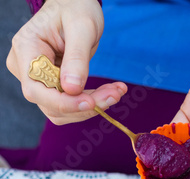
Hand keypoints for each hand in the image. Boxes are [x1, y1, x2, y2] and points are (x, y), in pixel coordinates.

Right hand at [6, 0, 126, 123]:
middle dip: (84, 105)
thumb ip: (77, 58)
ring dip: (91, 106)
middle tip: (114, 94)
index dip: (63, 102)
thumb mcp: (82, 27)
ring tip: (116, 92)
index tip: (90, 103)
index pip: (37, 89)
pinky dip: (92, 102)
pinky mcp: (53, 88)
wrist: (75, 6)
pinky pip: (71, 105)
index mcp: (26, 49)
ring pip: (62, 110)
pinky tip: (111, 92)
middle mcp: (26, 69)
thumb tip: (72, 90)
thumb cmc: (76, 7)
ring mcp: (38, 81)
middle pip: (51, 104)